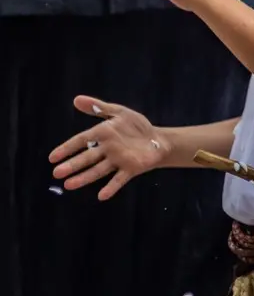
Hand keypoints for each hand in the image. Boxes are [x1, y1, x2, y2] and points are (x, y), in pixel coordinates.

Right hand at [47, 96, 166, 199]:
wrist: (159, 139)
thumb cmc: (136, 127)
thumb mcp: (119, 112)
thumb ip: (98, 108)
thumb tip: (76, 99)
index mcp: (103, 135)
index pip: (81, 141)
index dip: (67, 148)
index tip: (52, 157)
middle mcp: (107, 150)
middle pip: (87, 158)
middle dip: (72, 165)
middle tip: (57, 173)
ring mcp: (118, 160)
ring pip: (98, 170)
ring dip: (84, 178)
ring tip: (69, 185)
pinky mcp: (131, 169)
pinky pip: (119, 179)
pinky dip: (111, 187)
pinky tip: (102, 195)